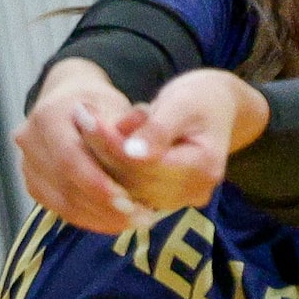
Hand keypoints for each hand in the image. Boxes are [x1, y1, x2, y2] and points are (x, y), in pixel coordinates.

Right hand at [15, 61, 155, 234]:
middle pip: (64, 184)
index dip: (97, 183)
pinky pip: (60, 209)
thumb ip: (128, 122)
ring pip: (62, 203)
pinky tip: (117, 222)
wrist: (72, 106)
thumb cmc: (99, 105)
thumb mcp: (117, 106)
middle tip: (141, 218)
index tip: (130, 202)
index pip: (69, 158)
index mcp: (48, 115)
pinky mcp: (33, 184)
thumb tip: (146, 122)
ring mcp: (27, 164)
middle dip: (104, 206)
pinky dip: (90, 219)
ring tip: (136, 222)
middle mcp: (29, 139)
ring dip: (101, 218)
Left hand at [84, 70, 261, 218]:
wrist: (218, 109)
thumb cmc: (201, 98)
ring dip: (101, 158)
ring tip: (83, 125)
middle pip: (135, 180)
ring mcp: (180, 199)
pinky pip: (130, 187)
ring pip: (127, 187)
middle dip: (103, 149)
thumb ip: (158, 130)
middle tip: (79, 118)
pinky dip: (110, 165)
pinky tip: (94, 140)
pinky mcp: (165, 198)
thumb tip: (133, 153)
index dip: (114, 144)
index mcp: (204, 168)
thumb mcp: (182, 103)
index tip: (87, 118)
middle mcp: (194, 192)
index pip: (147, 165)